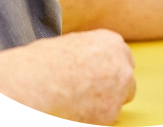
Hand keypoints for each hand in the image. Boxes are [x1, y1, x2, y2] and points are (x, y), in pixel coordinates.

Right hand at [0, 29, 135, 125]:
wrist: (34, 84)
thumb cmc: (42, 62)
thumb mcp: (70, 44)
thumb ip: (88, 53)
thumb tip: (86, 64)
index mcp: (111, 43)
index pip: (124, 57)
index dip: (110, 68)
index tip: (99, 75)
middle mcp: (121, 66)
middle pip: (127, 81)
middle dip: (113, 88)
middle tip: (90, 93)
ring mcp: (118, 92)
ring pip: (118, 102)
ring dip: (104, 105)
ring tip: (76, 103)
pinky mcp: (109, 115)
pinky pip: (105, 120)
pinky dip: (92, 120)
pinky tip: (72, 113)